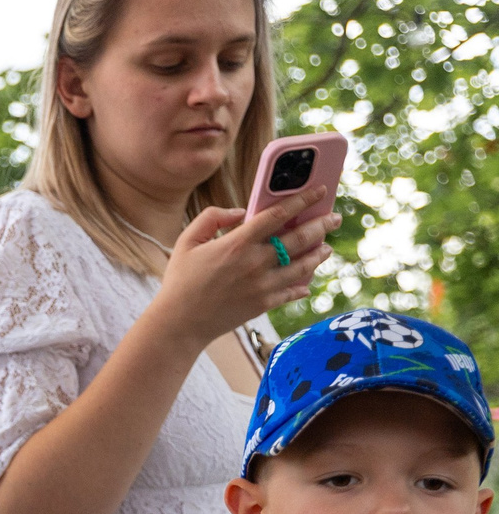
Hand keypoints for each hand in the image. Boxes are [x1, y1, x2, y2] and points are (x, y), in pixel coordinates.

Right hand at [154, 196, 336, 345]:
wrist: (179, 323)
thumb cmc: (180, 280)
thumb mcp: (186, 241)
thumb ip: (211, 217)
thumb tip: (240, 211)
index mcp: (237, 243)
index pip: (279, 214)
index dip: (303, 199)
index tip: (319, 190)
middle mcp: (256, 262)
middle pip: (301, 237)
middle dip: (322, 224)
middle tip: (334, 217)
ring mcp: (263, 284)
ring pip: (304, 264)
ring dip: (319, 253)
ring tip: (326, 246)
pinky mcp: (265, 303)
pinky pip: (293, 291)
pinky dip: (304, 285)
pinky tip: (308, 280)